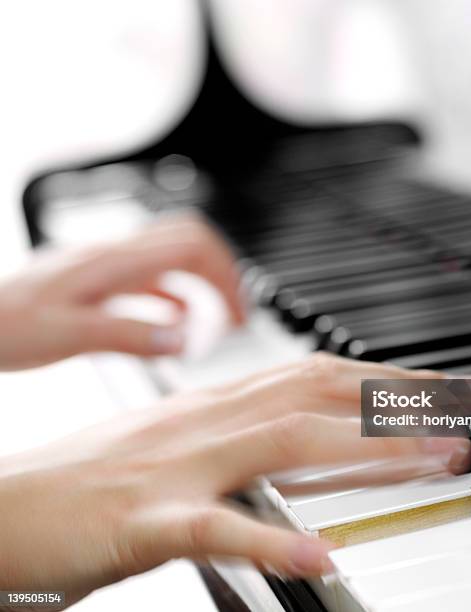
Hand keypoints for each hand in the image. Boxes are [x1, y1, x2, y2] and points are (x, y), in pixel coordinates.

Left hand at [0, 215, 244, 369]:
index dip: (225, 275)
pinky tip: (176, 318)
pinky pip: (153, 276)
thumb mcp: (70, 336)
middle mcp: (117, 254)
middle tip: (236, 310)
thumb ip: (131, 336)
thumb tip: (183, 339)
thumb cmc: (6, 324)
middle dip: (223, 271)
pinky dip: (177, 295)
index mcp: (115, 261)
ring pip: (176, 254)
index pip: (193, 246)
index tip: (237, 312)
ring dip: (203, 281)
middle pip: (192, 239)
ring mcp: (110, 264)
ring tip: (217, 316)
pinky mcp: (102, 278)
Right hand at [0, 355, 470, 607]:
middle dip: (394, 403)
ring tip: (430, 461)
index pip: (312, 373)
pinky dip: (272, 537)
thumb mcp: (185, 444)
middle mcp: (207, 422)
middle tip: (460, 414)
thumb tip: (302, 434)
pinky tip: (321, 554)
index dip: (377, 375)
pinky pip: (218, 526)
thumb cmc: (98, 477)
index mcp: (215, 405)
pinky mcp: (149, 518)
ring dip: (365, 451)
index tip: (432, 384)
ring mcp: (181, 466)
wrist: (13, 504)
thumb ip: (244, 436)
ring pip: (286, 443)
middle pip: (315, 396)